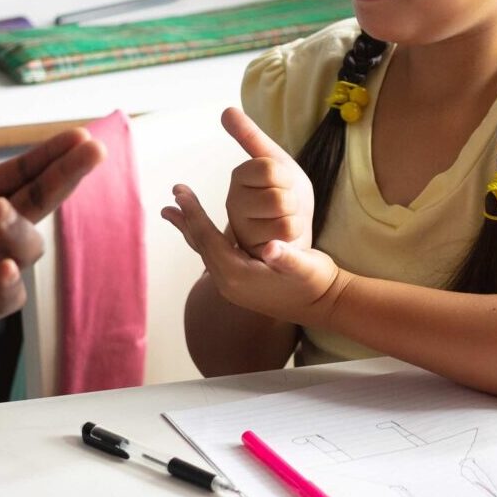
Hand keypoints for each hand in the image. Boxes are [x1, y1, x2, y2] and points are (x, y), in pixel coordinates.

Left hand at [0, 114, 108, 354]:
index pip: (29, 170)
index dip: (56, 153)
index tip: (81, 135)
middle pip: (41, 200)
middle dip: (67, 175)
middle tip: (92, 151)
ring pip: (26, 247)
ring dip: (18, 228)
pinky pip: (5, 296)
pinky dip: (8, 284)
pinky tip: (1, 268)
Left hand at [162, 183, 349, 325]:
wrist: (323, 305)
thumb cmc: (315, 282)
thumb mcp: (304, 268)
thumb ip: (287, 258)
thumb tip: (273, 247)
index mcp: (238, 276)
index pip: (208, 240)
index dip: (194, 214)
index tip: (180, 192)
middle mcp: (228, 283)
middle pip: (201, 245)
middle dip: (187, 218)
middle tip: (174, 193)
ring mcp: (232, 286)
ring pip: (205, 251)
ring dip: (191, 229)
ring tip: (173, 211)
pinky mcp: (239, 284)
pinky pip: (213, 256)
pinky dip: (203, 239)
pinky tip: (199, 229)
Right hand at [220, 106, 312, 255]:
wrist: (294, 233)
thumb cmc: (286, 194)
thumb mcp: (274, 162)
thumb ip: (250, 137)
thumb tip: (225, 110)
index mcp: (239, 176)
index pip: (270, 169)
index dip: (287, 177)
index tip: (282, 182)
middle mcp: (233, 202)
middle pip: (279, 197)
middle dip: (293, 201)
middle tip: (286, 205)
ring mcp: (242, 229)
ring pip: (284, 218)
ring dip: (295, 218)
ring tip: (285, 220)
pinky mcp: (254, 250)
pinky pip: (286, 237)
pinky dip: (294, 235)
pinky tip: (285, 236)